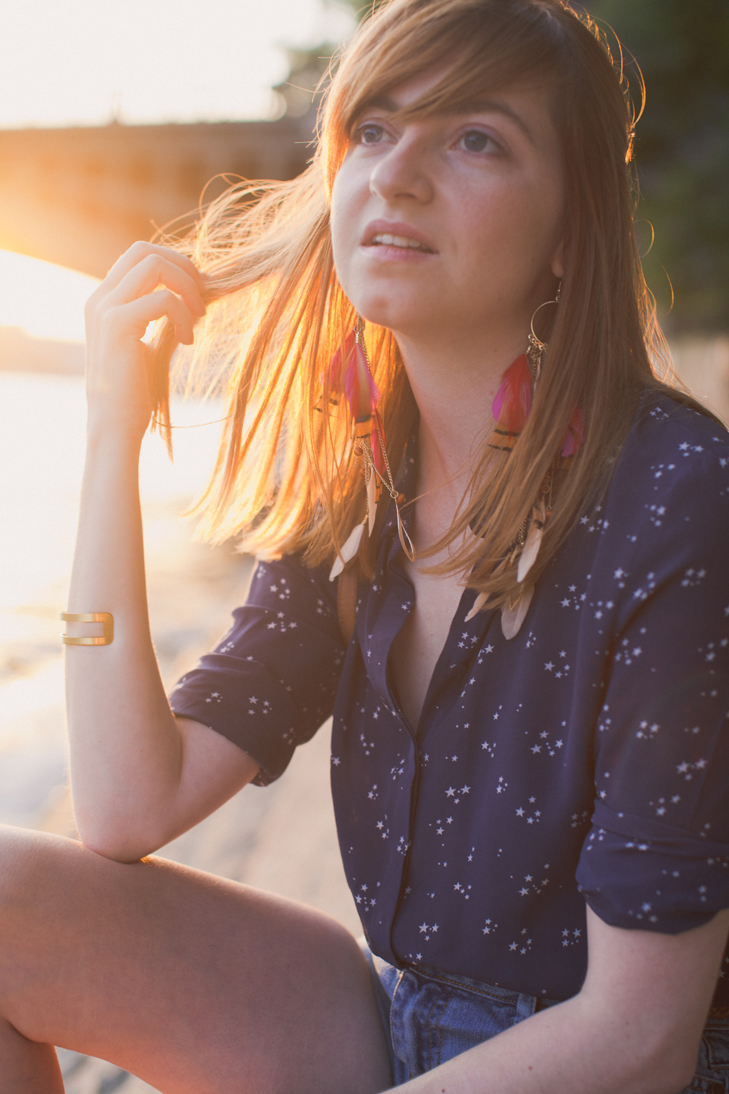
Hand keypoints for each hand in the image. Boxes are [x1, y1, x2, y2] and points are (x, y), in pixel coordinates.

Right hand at [83, 241, 205, 441]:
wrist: (114, 426)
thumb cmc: (134, 392)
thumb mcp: (144, 344)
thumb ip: (156, 315)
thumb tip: (190, 294)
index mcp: (104, 300)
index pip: (139, 255)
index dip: (175, 265)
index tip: (197, 292)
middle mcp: (99, 298)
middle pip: (144, 250)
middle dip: (182, 267)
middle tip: (201, 300)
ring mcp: (105, 309)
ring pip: (154, 265)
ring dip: (186, 288)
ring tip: (197, 319)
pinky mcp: (117, 324)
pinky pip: (163, 299)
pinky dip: (183, 316)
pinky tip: (187, 341)